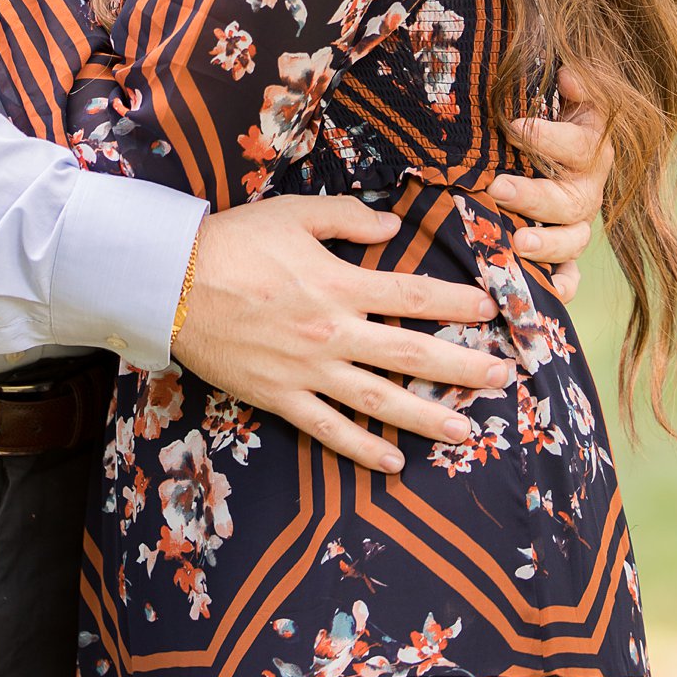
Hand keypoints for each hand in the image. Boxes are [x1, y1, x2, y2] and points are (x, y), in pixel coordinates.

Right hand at [173, 195, 514, 473]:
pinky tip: (393, 461)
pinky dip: (362, 448)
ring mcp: (308, 371)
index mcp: (339, 284)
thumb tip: (391, 225)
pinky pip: (328, 429)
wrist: (172, 283)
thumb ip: (346, 219)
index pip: (413, 296)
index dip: (457, 303)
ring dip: (427, 418)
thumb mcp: (293, 214)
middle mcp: (332, 332)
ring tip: (468, 432)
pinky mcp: (281, 397)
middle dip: (462, 368)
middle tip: (503, 378)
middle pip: (411, 355)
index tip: (491, 310)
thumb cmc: (234, 242)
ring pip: (379, 401)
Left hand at [485, 67, 612, 304]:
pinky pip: (570, 275)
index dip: (545, 137)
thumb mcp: (564, 94)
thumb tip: (570, 74)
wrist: (553, 147)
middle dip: (534, 197)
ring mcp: (576, 223)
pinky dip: (562, 287)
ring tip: (517, 244)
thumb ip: (575, 84)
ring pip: (572, 240)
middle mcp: (586, 189)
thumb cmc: (551, 115)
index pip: (575, 145)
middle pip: (569, 201)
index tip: (511, 126)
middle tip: (498, 190)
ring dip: (546, 245)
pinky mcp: (565, 250)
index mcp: (588, 149)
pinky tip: (548, 294)